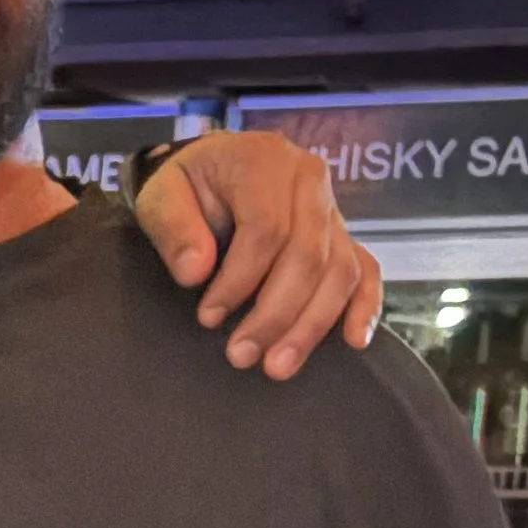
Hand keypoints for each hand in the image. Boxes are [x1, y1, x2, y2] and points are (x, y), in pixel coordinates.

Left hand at [136, 133, 382, 383]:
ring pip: (339, 271)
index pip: (265, 229)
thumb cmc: (185, 186)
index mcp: (265, 161)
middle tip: (241, 355)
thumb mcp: (161, 196)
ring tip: (278, 366)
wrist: (210, 171)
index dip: (239, 281)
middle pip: (308, 255)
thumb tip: (195, 272)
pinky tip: (352, 341)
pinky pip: (365, 269)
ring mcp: (331, 209)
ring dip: (311, 324)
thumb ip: (173, 229)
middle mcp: (309, 179)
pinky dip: (363, 306)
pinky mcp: (342, 236)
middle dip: (275, 314)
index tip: (209, 318)